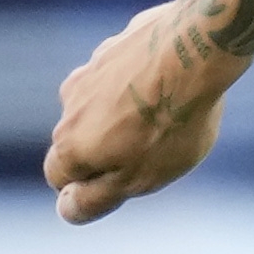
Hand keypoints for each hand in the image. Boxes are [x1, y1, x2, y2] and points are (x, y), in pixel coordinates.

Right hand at [47, 0, 234, 222]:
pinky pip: (121, 75)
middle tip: (152, 150)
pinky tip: (170, 85)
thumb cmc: (170, 122)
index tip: (122, 181)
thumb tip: (66, 208)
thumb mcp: (138, 178)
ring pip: (99, 103)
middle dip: (106, 149)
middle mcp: (69, 104)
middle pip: (78, 138)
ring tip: (166, 114)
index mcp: (70, 143)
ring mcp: (91, 69)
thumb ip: (98, 198)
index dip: (86, 185)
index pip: (58, 175)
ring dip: (121, 114)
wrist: (195, 50)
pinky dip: (137, 85)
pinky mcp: (116, 45)